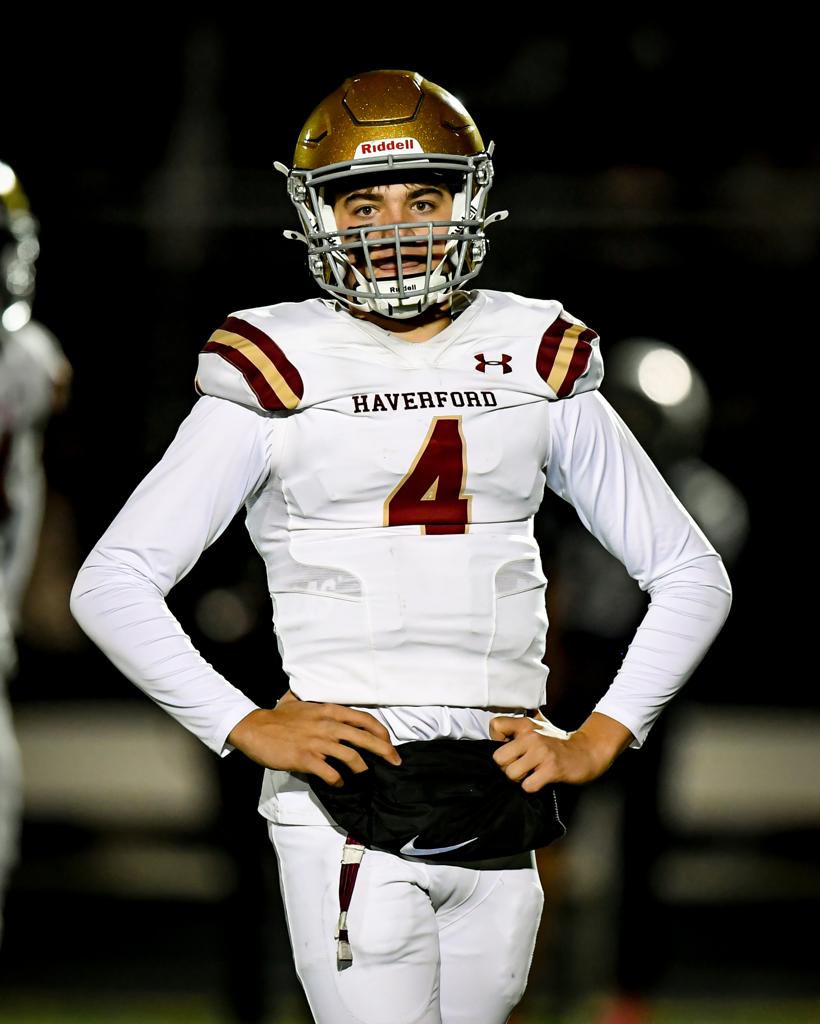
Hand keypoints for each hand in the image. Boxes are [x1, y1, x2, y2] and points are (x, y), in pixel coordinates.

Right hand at [227, 694, 401, 786]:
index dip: (381, 731)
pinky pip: (331, 773)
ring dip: (363, 769)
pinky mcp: (306, 758)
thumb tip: (327, 703)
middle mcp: (327, 725)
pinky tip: (340, 782)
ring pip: (352, 757)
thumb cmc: (277, 716)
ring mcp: (317, 742)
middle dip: (385, 751)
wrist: (254, 728)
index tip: (390, 742)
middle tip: (396, 762)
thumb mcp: (300, 701)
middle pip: (365, 738)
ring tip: (365, 776)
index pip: (364, 718)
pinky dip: (339, 780)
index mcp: (329, 710)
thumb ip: (317, 702)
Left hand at [490, 711, 633, 791]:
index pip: (495, 726)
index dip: (497, 741)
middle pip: (498, 758)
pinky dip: (531, 787)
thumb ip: (517, 732)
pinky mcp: (551, 768)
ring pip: (511, 773)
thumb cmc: (557, 744)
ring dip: (519, 779)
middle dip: (506, 767)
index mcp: (525, 725)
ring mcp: (541, 752)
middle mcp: (531, 736)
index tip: (509, 749)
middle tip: (519, 768)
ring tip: (530, 775)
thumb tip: (496, 744)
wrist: (586, 752)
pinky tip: (540, 781)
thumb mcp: (536, 730)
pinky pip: (528, 785)